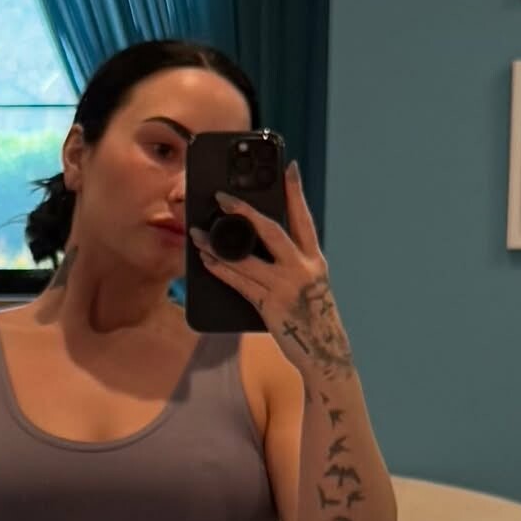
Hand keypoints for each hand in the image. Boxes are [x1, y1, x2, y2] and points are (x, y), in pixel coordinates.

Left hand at [190, 160, 354, 381]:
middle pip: (271, 231)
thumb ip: (289, 262)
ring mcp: (286, 288)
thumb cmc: (310, 314)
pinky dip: (220, 271)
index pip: (304, 218)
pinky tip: (204, 260)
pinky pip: (239, 284)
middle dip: (244, 211)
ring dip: (216, 245)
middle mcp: (303, 270)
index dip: (296, 192)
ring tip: (196, 234)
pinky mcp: (270, 307)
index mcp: (314, 260)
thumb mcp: (308, 284)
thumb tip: (252, 241)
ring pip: (245, 259)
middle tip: (221, 195)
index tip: (289, 167)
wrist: (323, 352)